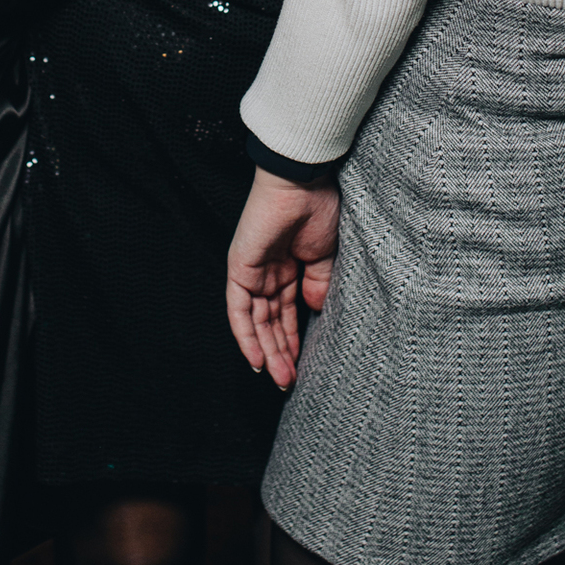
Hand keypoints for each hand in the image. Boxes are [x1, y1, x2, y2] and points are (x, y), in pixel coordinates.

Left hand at [226, 168, 340, 390]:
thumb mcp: (326, 256)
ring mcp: (252, 271)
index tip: (304, 365)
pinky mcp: (239, 268)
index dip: (294, 339)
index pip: (287, 312)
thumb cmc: (319, 209)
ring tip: (281, 378)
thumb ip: (318, 285)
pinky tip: (257, 359)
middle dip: (280, 352)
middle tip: (290, 382)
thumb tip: (314, 312)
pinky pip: (238, 309)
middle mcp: (268, 273)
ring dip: (267, 351)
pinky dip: (245, 335)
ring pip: (255, 321)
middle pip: (270, 321)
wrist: (302, 182)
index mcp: (289, 267)